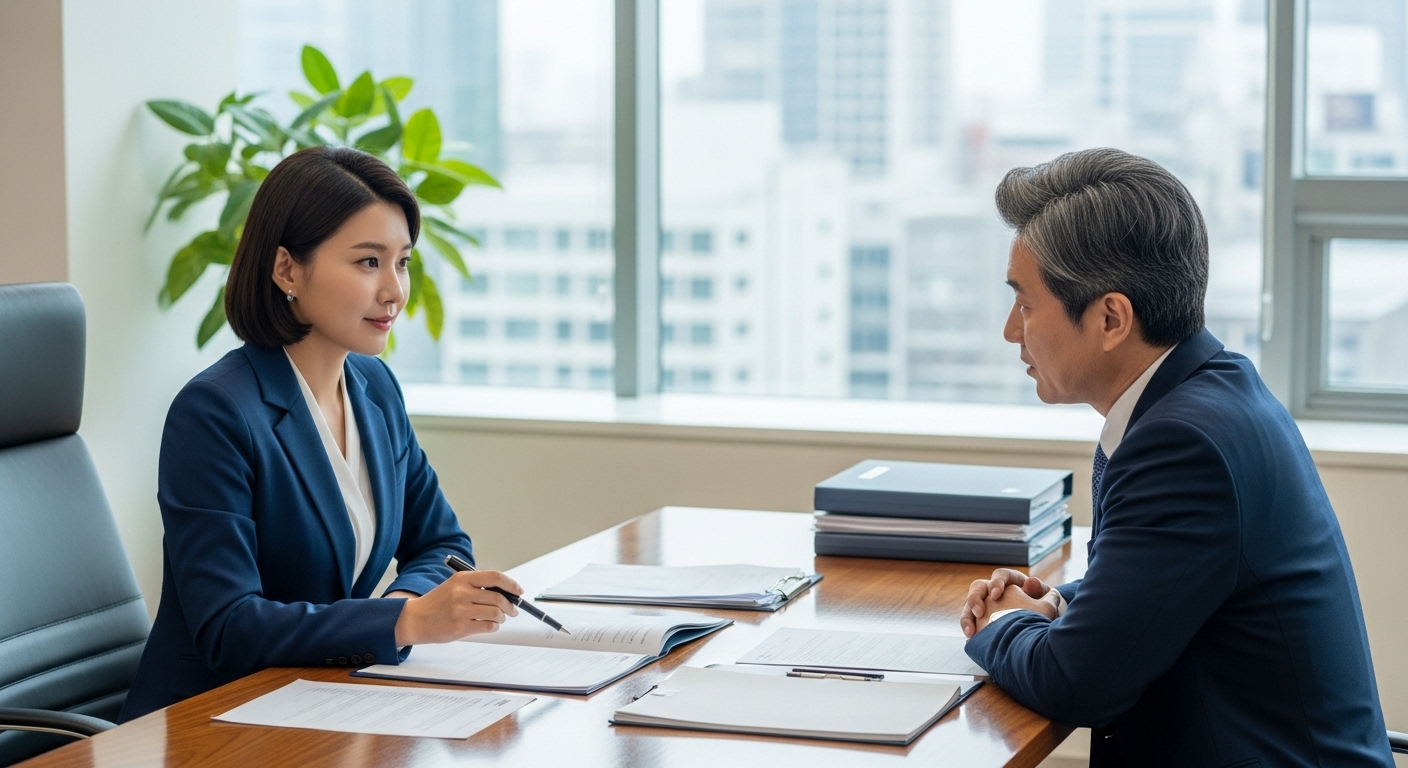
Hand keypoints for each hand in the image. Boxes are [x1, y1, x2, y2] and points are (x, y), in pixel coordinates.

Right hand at [393, 570, 521, 645]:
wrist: (415, 619)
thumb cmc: (438, 603)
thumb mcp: (455, 586)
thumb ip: (477, 586)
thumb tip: (506, 592)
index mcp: (462, 578)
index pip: (495, 577)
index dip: (511, 584)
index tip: (518, 591)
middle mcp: (462, 592)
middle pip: (498, 597)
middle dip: (510, 605)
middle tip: (512, 610)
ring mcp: (461, 610)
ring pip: (496, 613)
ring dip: (501, 617)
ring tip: (498, 619)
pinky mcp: (460, 626)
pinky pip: (488, 626)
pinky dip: (493, 627)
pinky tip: (488, 625)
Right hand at [973, 584, 1059, 632]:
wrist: (1039, 631)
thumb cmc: (1044, 611)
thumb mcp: (1046, 601)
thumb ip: (1039, 590)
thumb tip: (1030, 582)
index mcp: (1011, 582)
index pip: (1000, 575)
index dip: (996, 584)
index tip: (996, 595)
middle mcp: (995, 591)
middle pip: (978, 587)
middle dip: (975, 599)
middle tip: (979, 612)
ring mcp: (986, 605)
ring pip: (969, 606)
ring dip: (967, 618)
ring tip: (970, 632)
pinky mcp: (982, 620)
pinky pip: (970, 623)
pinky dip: (969, 630)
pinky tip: (972, 639)